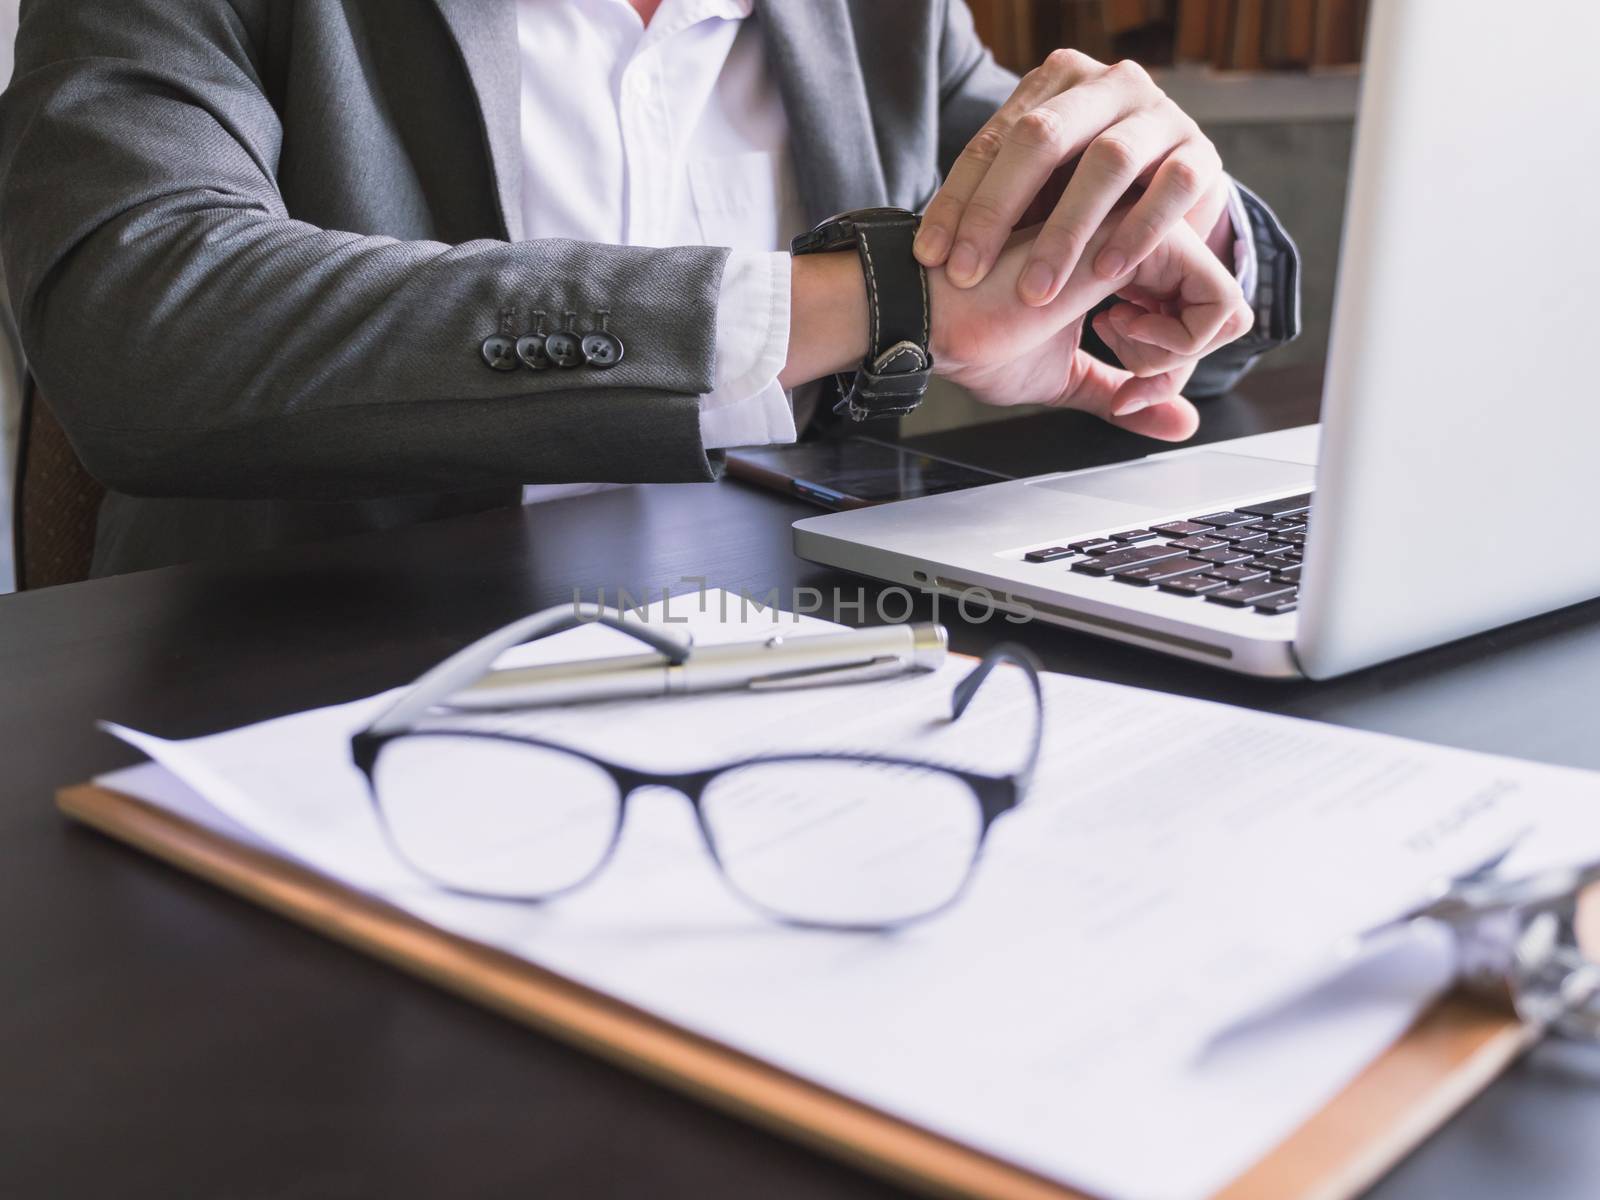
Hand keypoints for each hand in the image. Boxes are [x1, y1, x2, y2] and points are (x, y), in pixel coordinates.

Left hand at [914, 50, 1229, 307]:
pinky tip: (1107, 273)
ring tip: (1035, 290)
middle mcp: (1109, 85)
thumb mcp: (1035, 188)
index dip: (958, 200)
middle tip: (967, 274)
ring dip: (1065, 231)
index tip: (930, 257)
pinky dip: (1137, 231)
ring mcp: (1160, 115)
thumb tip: (922, 250)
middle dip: (997, 211)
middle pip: (1043, 138)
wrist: (1170, 188)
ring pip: (1109, 162)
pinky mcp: (1201, 154)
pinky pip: (1171, 188)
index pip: (995, 139)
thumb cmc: (1085, 190)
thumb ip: (991, 199)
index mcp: (1056, 82)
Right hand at [929, 214, 1250, 438]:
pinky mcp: (1146, 242)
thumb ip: (1124, 392)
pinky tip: (1114, 337)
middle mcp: (1140, 243)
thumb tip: (1181, 424)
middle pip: (1217, 316)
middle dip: (1173, 370)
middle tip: (1121, 382)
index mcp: (1123, 267)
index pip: (1192, 321)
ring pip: (1226, 308)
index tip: (1119, 389)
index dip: (1166, 374)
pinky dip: (1179, 346)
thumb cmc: (977, 337)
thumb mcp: (1068, 377)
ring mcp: (1146, 237)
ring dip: (1172, 358)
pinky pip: (1219, 302)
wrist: (935, 316)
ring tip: (1111, 350)